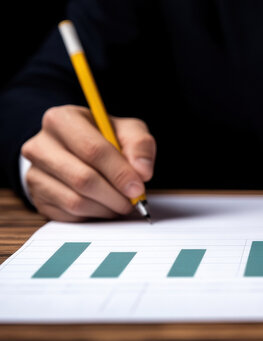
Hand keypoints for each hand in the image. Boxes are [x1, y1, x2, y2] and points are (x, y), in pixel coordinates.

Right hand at [21, 105, 155, 220]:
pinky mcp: (38, 197)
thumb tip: (142, 172)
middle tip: (134, 201)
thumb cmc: (105, 138)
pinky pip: (69, 214)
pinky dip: (94, 215)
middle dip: (115, 195)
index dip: (120, 173)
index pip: (93, 150)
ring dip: (106, 208)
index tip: (138, 187)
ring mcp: (34, 173)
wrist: (78, 150)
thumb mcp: (128, 131)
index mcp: (62, 120)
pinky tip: (105, 206)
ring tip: (122, 203)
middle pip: (83, 179)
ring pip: (76, 201)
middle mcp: (40, 145)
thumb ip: (140, 145)